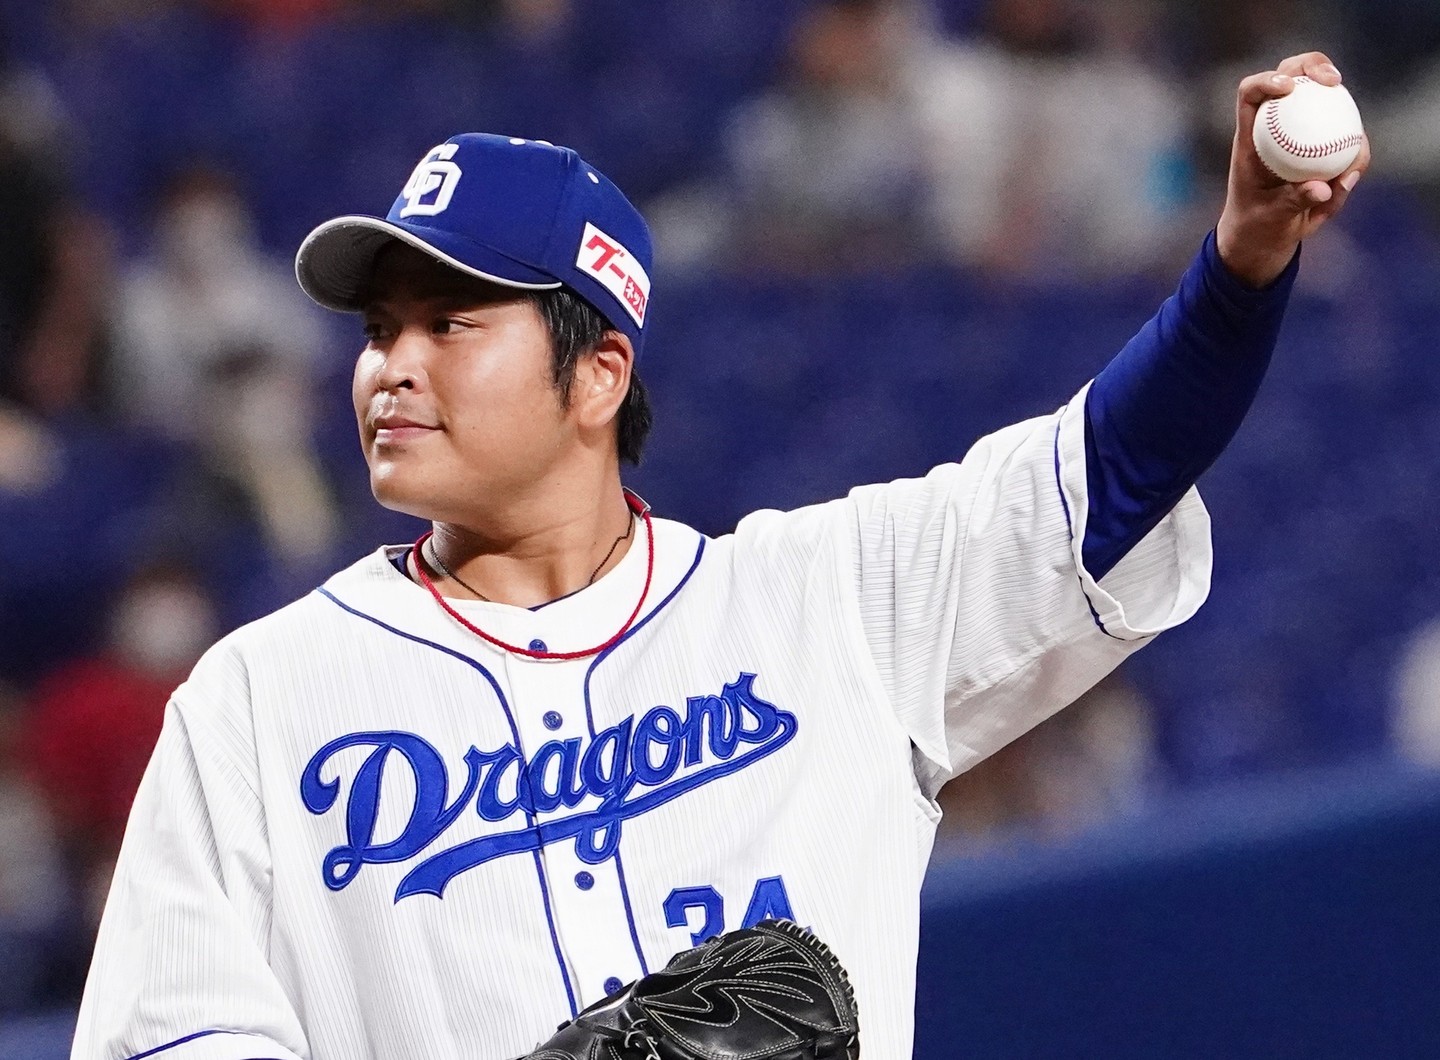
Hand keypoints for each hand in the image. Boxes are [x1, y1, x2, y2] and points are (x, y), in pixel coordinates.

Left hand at [1215, 52, 1371, 287]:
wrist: (1264, 239)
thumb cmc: (1256, 225)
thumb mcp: (1270, 217)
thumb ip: (1295, 202)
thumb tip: (1324, 188)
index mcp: (1251, 138)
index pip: (1251, 94)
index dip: (1267, 80)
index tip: (1289, 88)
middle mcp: (1276, 127)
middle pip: (1292, 76)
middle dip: (1313, 65)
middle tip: (1333, 82)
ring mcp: (1301, 133)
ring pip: (1325, 101)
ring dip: (1345, 112)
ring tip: (1352, 151)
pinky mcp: (1324, 147)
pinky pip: (1347, 137)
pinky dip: (1355, 153)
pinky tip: (1351, 177)